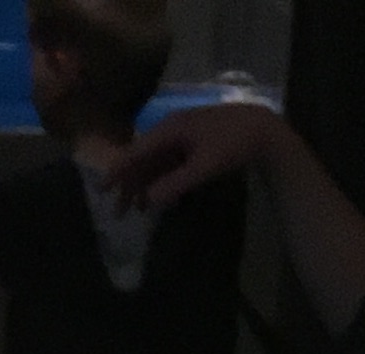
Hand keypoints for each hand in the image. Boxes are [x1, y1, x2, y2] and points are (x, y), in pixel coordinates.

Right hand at [110, 101, 275, 209]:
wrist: (262, 129)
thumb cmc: (232, 144)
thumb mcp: (203, 167)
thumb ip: (175, 184)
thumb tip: (150, 201)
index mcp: (170, 129)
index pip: (136, 151)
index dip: (118, 171)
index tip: (102, 189)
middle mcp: (171, 129)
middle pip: (142, 158)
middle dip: (129, 184)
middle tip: (119, 212)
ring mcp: (182, 136)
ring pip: (155, 162)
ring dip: (145, 185)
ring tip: (137, 210)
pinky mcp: (193, 144)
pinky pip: (168, 163)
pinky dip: (160, 180)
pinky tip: (159, 198)